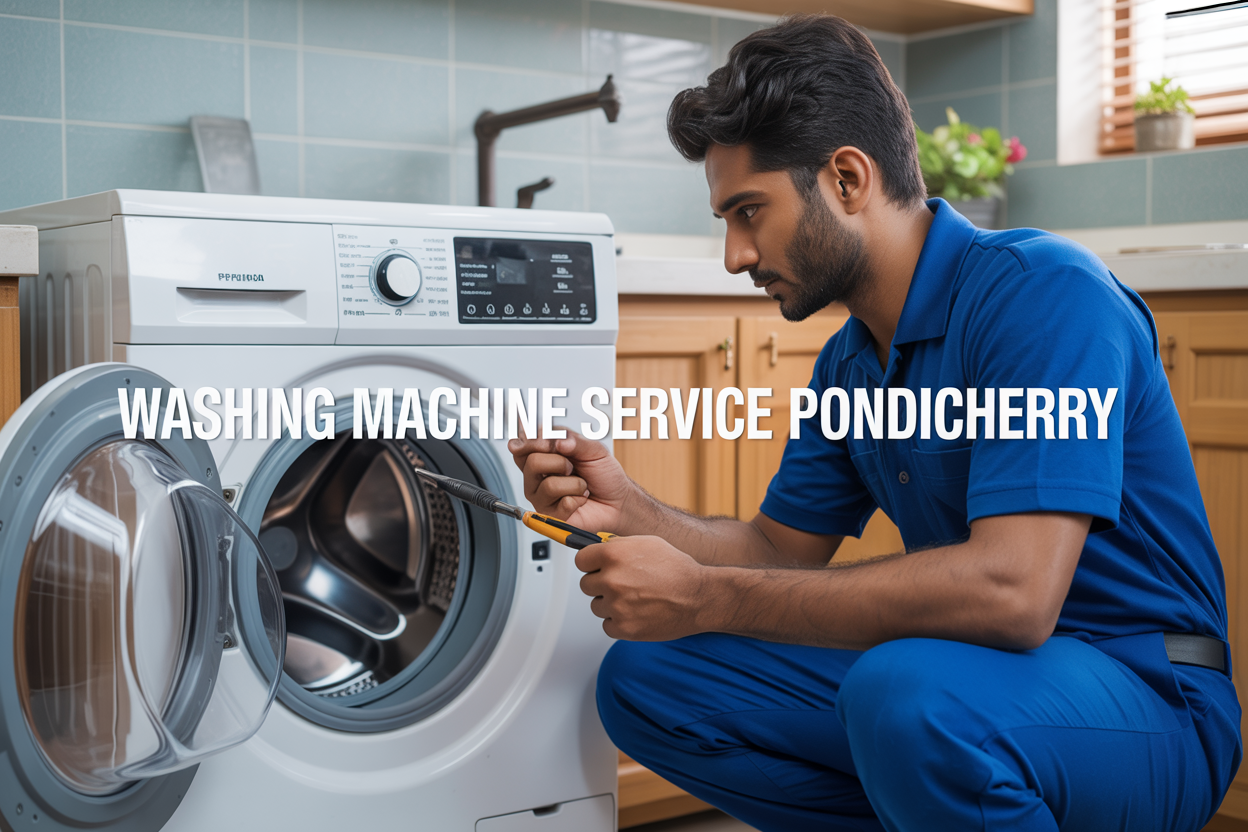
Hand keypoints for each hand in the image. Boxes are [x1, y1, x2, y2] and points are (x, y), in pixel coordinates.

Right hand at [507, 429, 639, 533]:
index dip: (534, 441)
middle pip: (532, 462)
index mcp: (542, 455)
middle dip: (561, 463)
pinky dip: (579, 499)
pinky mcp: (550, 515)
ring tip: (582, 486)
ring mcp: (540, 496)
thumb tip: (557, 442)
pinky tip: (580, 500)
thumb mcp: (593, 448)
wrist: (618, 499)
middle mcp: (536, 476)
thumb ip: (573, 440)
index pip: (523, 445)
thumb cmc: (604, 474)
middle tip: (572, 467)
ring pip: (549, 485)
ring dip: (575, 484)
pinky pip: (562, 504)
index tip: (549, 442)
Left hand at [576, 536, 712, 640]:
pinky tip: (636, 613)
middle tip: (622, 584)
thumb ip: (618, 546)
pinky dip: (619, 622)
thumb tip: (599, 548)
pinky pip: (607, 625)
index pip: (581, 560)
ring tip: (634, 599)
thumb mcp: (646, 543)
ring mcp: (616, 606)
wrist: (698, 597)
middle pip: (586, 584)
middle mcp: (611, 580)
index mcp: (613, 555)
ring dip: (610, 604)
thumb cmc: (677, 570)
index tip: (598, 567)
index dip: (591, 564)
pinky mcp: (624, 628)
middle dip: (601, 584)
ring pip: (596, 606)